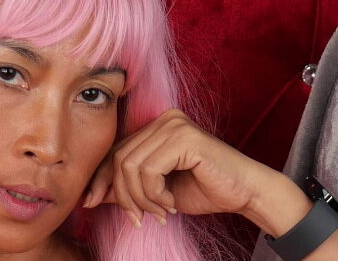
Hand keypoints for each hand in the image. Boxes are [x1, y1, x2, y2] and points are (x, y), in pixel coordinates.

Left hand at [81, 107, 278, 226]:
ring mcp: (175, 124)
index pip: (116, 150)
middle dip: (123, 195)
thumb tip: (92, 195)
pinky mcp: (185, 137)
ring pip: (131, 166)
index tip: (93, 203)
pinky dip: (155, 194)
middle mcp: (164, 119)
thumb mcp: (157, 191)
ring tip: (159, 211)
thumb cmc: (204, 189)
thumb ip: (128, 187)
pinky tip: (171, 203)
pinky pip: (150, 170)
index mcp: (156, 126)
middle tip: (139, 218)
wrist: (245, 192)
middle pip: (120, 158)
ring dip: (141, 198)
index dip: (101, 178)